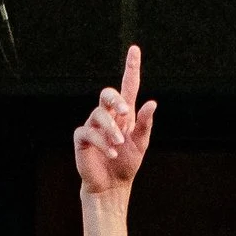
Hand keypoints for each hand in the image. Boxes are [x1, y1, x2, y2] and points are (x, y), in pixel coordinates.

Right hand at [73, 46, 156, 196]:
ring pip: (99, 114)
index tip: (135, 49)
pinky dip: (102, 142)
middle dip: (115, 99)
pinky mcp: (82, 138)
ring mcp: (93, 126)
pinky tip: (111, 153)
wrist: (112, 186)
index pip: (128, 86)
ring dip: (111, 129)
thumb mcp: (140, 144)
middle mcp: (107, 116)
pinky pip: (88, 132)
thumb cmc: (126, 164)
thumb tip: (152, 103)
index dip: (131, 68)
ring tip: (119, 144)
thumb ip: (145, 124)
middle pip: (107, 94)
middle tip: (126, 110)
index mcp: (124, 115)